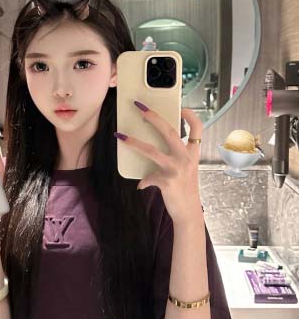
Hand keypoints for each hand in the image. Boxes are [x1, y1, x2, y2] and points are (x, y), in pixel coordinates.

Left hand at [115, 105, 203, 226]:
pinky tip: (142, 185)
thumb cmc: (185, 189)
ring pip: (151, 151)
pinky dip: (144, 180)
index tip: (181, 106)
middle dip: (153, 117)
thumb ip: (175, 156)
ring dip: (134, 142)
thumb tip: (152, 147)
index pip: (198, 129)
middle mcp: (186, 158)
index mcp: (192, 154)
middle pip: (169, 131)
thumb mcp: (186, 169)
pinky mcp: (166, 181)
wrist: (188, 212)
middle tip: (139, 107)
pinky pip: (148, 177)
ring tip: (120, 136)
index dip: (190, 115)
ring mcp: (177, 169)